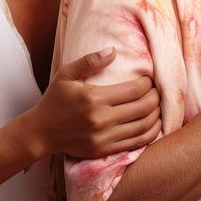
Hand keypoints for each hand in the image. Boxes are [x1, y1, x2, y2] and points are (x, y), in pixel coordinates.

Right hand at [28, 48, 161, 158]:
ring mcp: (104, 137)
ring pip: (142, 127)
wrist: (41, 132)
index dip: (147, 84)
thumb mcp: (67, 74)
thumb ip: (90, 61)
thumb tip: (113, 51)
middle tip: (157, 92)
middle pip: (142, 108)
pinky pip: (135, 144)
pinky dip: (150, 134)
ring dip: (156, 116)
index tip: (149, 80)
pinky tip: (155, 125)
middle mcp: (101, 119)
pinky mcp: (104, 150)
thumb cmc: (55, 99)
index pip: (134, 90)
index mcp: (94, 98)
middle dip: (155, 98)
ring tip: (159, 107)